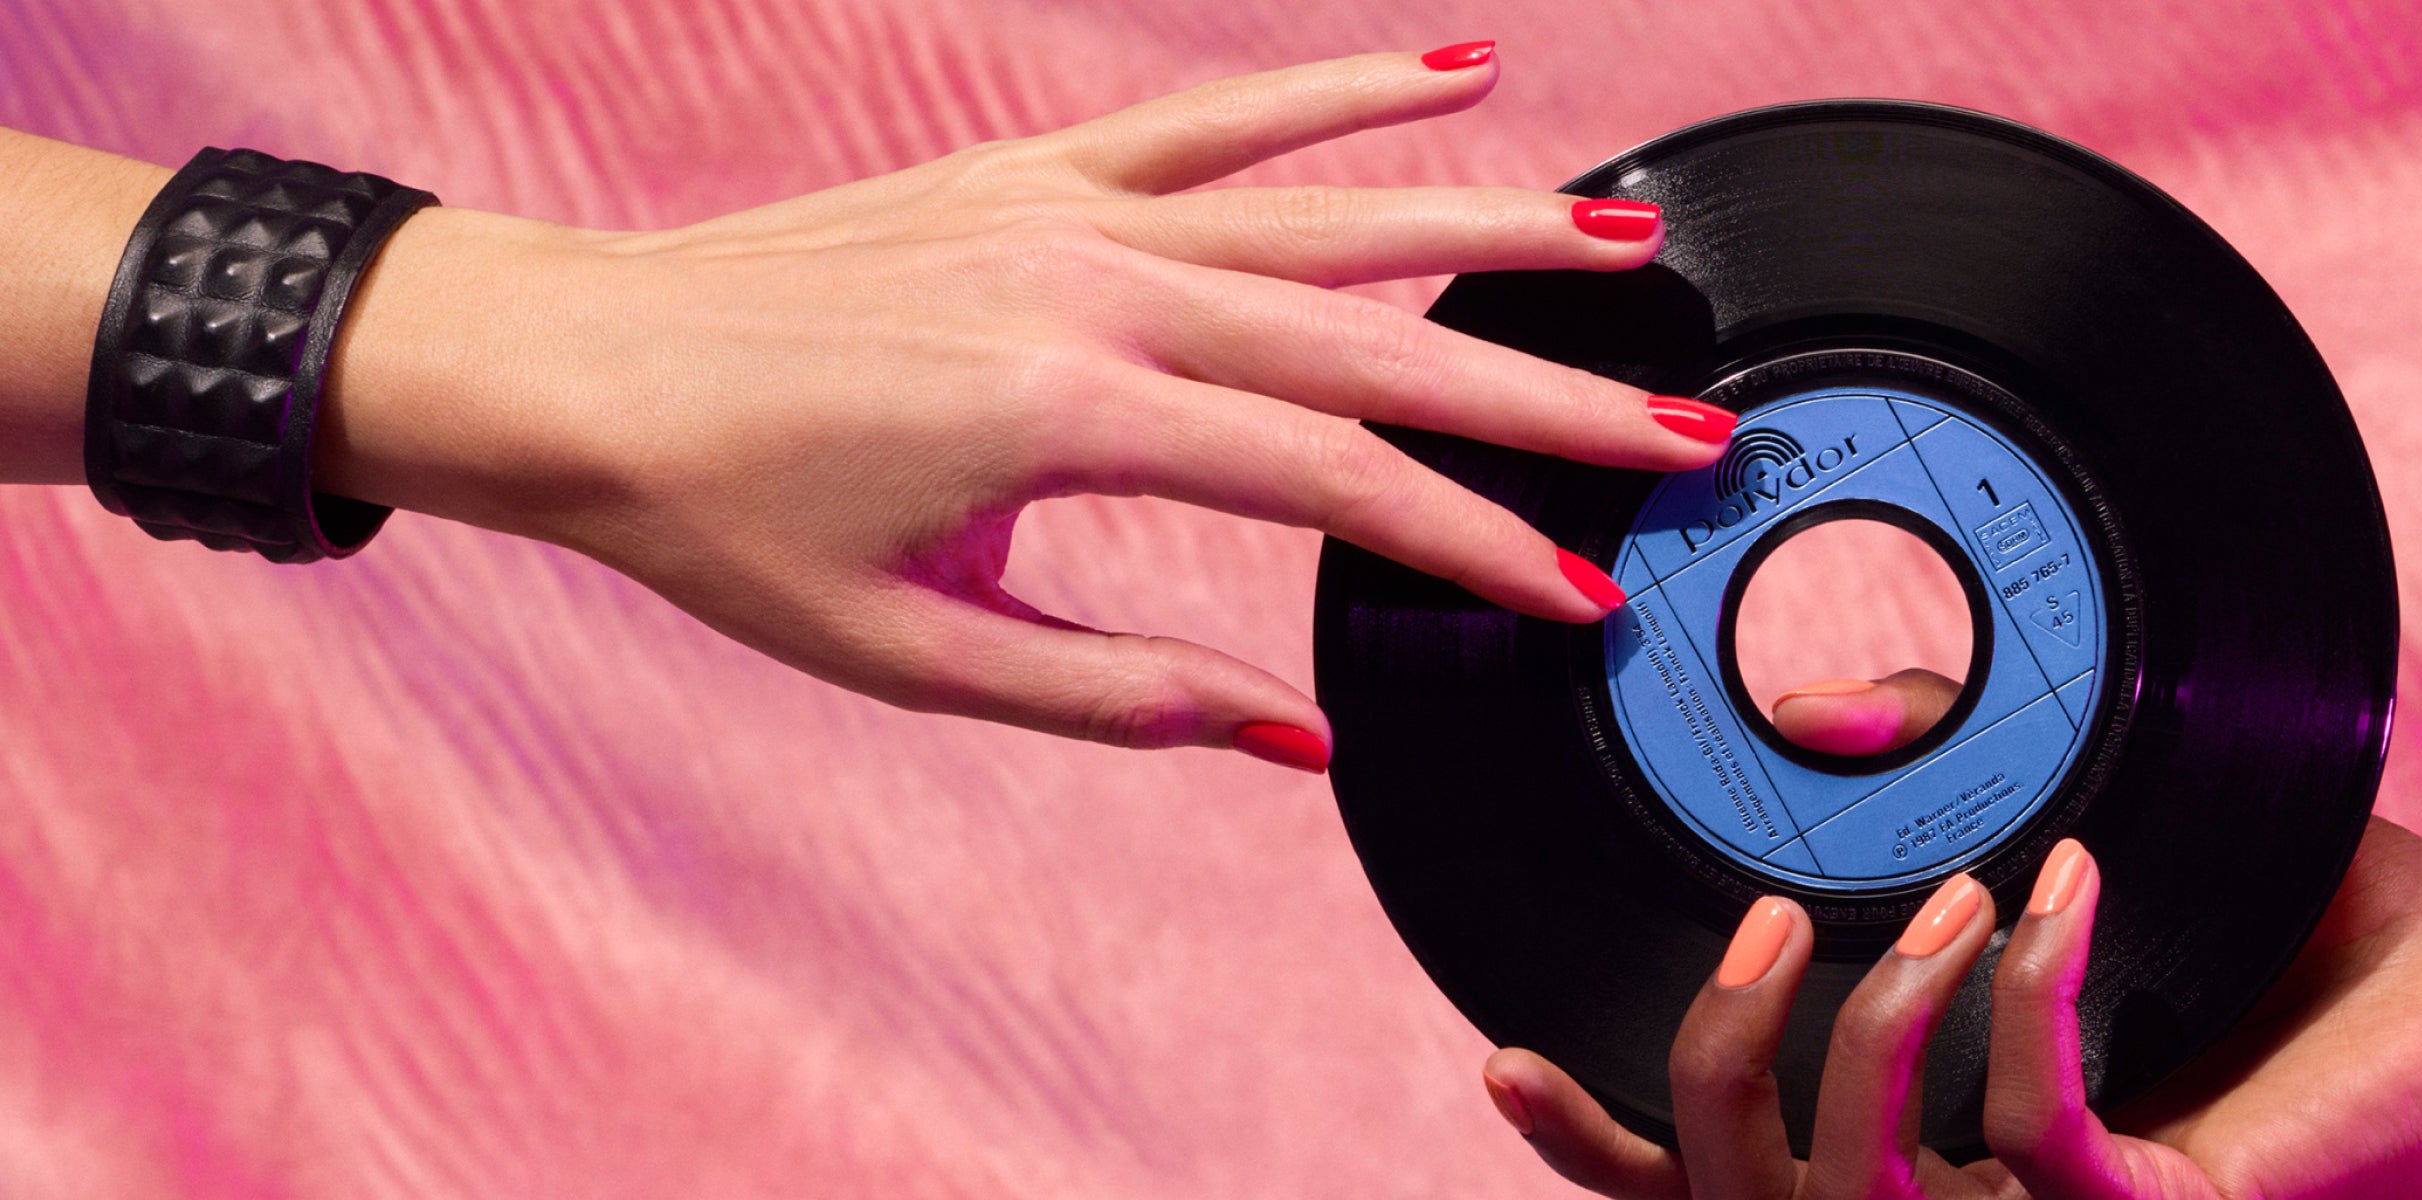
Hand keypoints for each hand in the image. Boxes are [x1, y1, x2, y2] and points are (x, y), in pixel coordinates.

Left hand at [311, 48, 1730, 766]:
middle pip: (1372, 335)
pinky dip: (1338, 88)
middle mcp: (1090, 281)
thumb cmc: (725, 522)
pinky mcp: (1036, 162)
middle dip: (1544, 391)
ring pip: (1324, 204)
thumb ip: (1120, 699)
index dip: (1472, 546)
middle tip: (1684, 425)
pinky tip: (1453, 66)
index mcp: (1068, 411)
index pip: (1332, 480)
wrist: (578, 367)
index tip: (1574, 595)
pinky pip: (1216, 115)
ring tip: (1623, 238)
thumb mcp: (918, 653)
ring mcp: (1068, 204)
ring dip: (1485, 222)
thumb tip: (1290, 744)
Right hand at [1481, 671, 2421, 1198]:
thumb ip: (1941, 773)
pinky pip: (2032, 1137)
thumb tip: (1815, 711)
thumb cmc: (2308, 919)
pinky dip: (2032, 990)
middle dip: (1711, 1056)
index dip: (1598, 1139)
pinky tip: (2072, 881)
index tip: (1509, 1051)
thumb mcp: (2078, 820)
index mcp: (1933, 1156)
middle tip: (1763, 917)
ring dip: (1879, 1019)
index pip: (1718, 1180)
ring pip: (1860, 1191)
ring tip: (1954, 881)